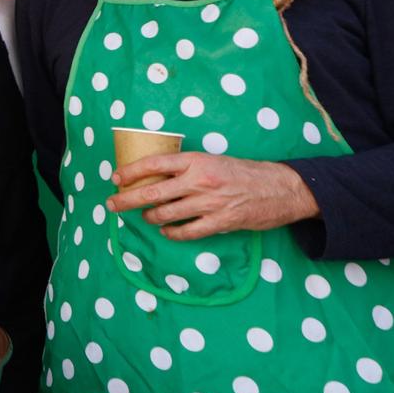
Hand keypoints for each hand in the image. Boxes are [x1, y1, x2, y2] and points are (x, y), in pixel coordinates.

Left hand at [107, 154, 319, 239]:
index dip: (131, 171)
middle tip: (112, 204)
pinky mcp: (220, 222)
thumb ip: (187, 167)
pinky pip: (187, 231)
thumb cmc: (244, 172)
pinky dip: (172, 233)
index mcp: (196, 160)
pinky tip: (166, 231)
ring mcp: (209, 203)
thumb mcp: (213, 160)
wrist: (281, 188)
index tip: (115, 177)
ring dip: (150, 217)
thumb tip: (157, 176)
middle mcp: (199, 180)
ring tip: (145, 217)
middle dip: (127, 199)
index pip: (154, 164)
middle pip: (152, 192)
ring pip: (166, 214)